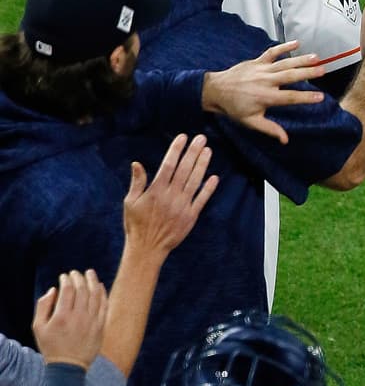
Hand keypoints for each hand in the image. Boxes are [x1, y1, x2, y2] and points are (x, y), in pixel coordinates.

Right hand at [32, 270, 107, 368]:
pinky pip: (104, 304)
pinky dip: (102, 293)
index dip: (66, 280)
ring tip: (90, 273)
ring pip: (95, 295)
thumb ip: (43, 306)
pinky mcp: (100, 326)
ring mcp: (92, 321)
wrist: (68, 366)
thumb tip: (53, 289)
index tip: (64, 276)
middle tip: (76, 273)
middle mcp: (78, 317)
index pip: (67, 290)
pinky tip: (99, 286)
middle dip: (79, 277)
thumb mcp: (38, 328)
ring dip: (93, 281)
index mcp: (62, 317)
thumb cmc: (51, 346)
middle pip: (82, 290)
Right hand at [123, 133, 218, 256]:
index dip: (176, 150)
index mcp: (155, 191)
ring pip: (195, 181)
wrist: (147, 248)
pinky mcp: (191, 216)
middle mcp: (170, 196)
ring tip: (208, 150)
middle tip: (201, 138)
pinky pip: (202, 199)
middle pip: (184, 169)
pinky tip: (214, 177)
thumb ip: (137, 182)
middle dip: (193, 152)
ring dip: (202, 165)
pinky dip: (208, 188)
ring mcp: (182, 206)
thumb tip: (136, 163)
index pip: (168, 165)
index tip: (182, 137)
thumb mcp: (130, 202)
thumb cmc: (135, 224)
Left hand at [202, 41, 325, 142]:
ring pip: (284, 63)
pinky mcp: (257, 61)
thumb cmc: (234, 108)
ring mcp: (261, 69)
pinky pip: (272, 52)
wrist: (215, 91)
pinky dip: (284, 46)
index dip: (306, 97)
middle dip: (307, 73)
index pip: (290, 97)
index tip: (320, 97)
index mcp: (265, 97)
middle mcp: (265, 81)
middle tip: (323, 70)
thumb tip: (285, 140)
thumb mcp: (250, 121)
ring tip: (316, 57)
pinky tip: (297, 43)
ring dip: (301, 59)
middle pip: (290, 76)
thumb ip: (269, 129)